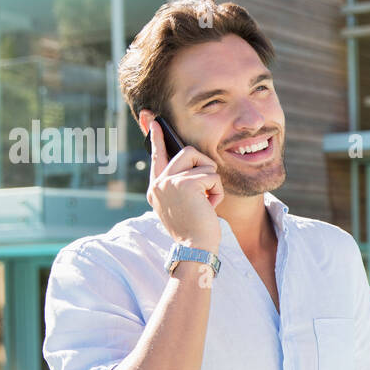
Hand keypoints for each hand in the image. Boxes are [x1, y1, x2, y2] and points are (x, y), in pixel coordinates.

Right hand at [146, 118, 222, 252]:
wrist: (195, 249)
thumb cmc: (195, 231)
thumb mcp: (183, 206)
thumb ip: (181, 185)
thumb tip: (191, 163)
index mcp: (156, 188)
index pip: (157, 156)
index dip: (155, 137)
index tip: (152, 119)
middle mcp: (159, 183)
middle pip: (187, 152)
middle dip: (204, 168)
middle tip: (207, 191)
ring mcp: (169, 182)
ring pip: (201, 161)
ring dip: (212, 181)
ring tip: (207, 202)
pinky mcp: (184, 184)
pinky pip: (212, 176)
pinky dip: (217, 191)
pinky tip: (210, 206)